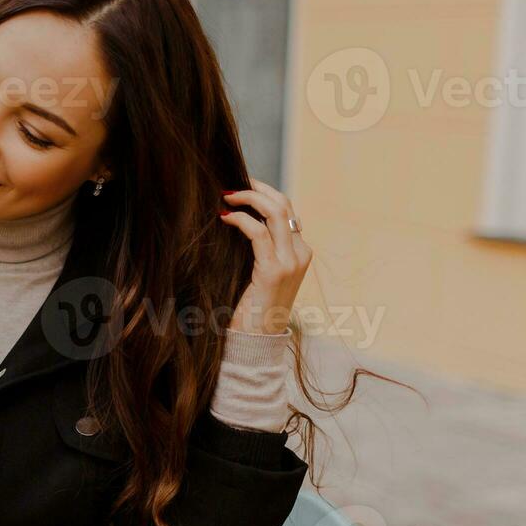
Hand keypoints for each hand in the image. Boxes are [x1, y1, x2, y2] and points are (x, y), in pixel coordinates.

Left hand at [219, 180, 312, 334]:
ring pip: (275, 211)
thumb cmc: (252, 307)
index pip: (286, 209)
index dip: (263, 192)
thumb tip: (238, 218)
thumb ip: (259, 248)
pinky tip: (225, 218)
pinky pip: (258, 233)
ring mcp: (291, 261)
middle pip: (283, 203)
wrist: (257, 340)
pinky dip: (241, 219)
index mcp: (301, 252)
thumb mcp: (260, 272)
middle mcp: (301, 253)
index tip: (240, 185)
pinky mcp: (274, 270)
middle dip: (256, 188)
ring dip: (247, 198)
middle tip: (231, 184)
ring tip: (226, 196)